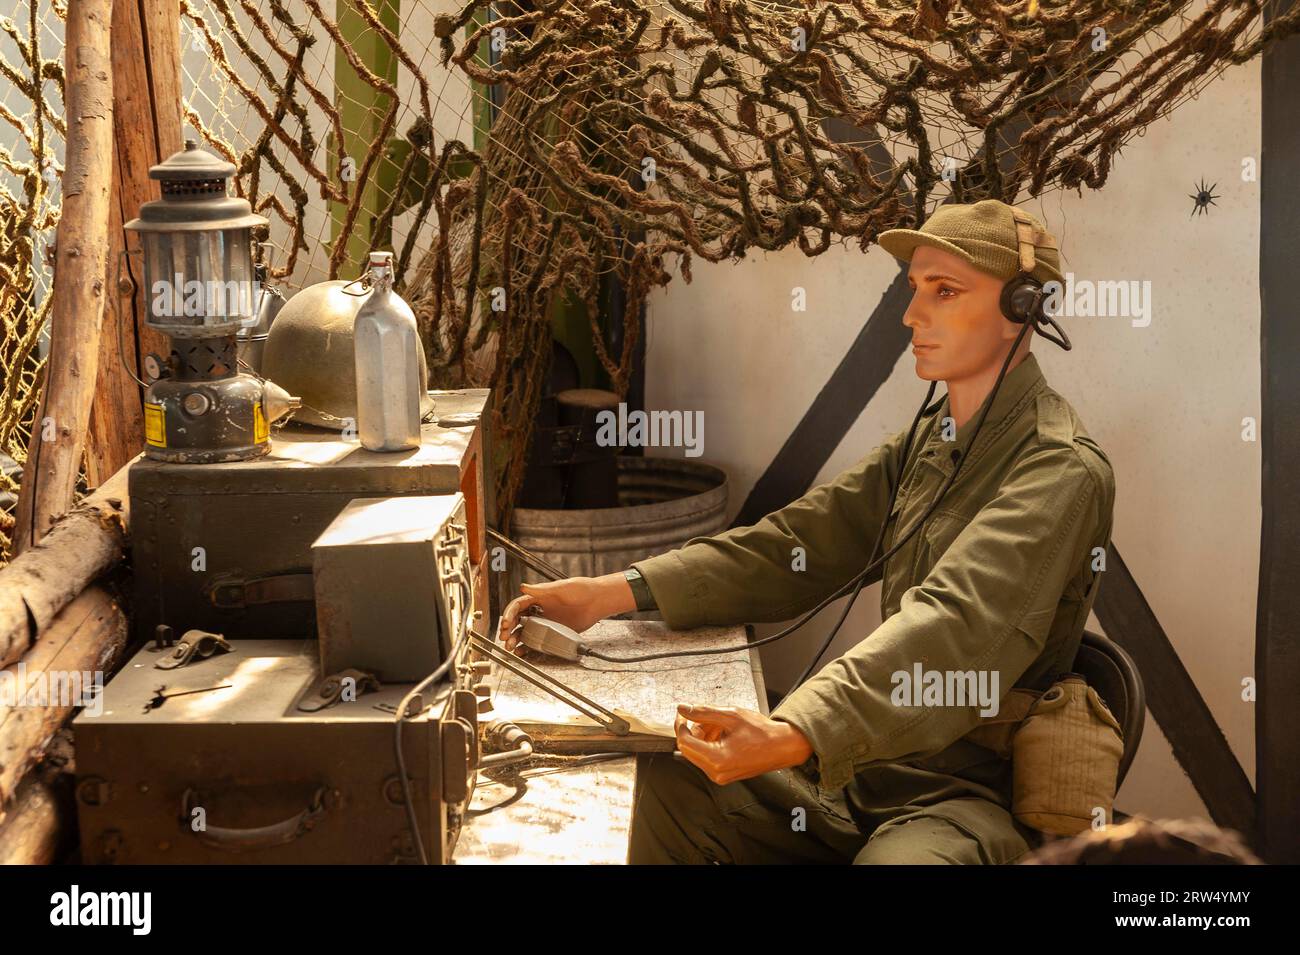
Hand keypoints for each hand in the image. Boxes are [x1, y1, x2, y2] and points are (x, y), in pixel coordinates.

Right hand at [496, 573, 635, 652]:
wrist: (598, 601)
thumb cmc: (582, 590)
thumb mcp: (562, 588)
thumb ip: (542, 590)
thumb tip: (523, 586)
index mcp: (539, 597)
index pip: (518, 605)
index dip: (509, 614)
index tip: (505, 622)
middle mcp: (540, 610)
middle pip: (518, 620)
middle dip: (508, 628)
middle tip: (504, 637)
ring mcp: (547, 622)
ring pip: (525, 631)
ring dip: (515, 639)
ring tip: (510, 647)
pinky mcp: (554, 632)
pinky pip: (537, 640)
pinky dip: (527, 647)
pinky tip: (521, 652)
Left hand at [674, 704, 813, 784]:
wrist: (782, 747)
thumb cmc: (761, 732)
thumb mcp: (731, 715)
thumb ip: (703, 712)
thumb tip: (682, 708)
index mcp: (717, 759)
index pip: (685, 742)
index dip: (681, 724)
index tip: (684, 711)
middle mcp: (716, 772)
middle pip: (688, 748)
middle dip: (692, 729)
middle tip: (701, 714)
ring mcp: (719, 776)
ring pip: (697, 752)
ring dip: (702, 735)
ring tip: (719, 722)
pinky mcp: (723, 775)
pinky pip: (707, 757)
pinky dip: (709, 742)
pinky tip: (722, 731)